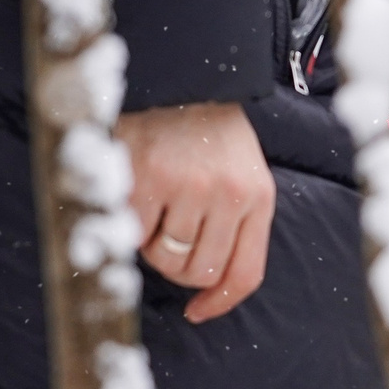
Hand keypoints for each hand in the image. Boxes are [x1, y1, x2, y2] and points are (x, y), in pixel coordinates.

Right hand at [114, 102, 274, 323]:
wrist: (180, 76)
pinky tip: (136, 196)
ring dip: (154, 244)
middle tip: (168, 234)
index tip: (198, 312)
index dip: (220, 303)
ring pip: (166, 258)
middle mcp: (228, 194)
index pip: (245, 274)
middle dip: (179, 267)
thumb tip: (208, 289)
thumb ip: (235, 224)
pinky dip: (130, 225)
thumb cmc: (209, 133)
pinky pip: (134, 233)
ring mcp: (188, 186)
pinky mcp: (147, 177)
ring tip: (156, 207)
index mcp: (258, 196)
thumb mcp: (242, 173)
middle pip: (199, 273)